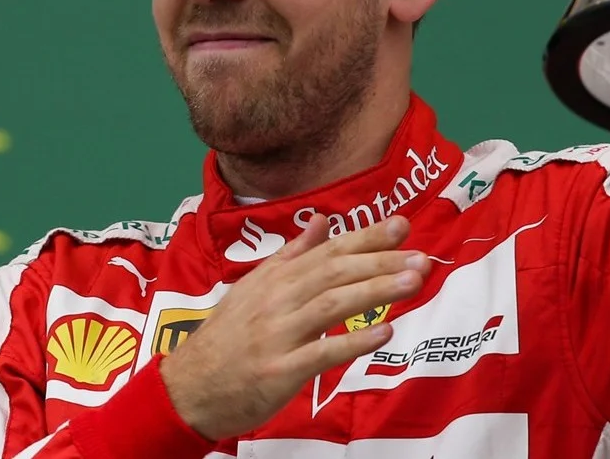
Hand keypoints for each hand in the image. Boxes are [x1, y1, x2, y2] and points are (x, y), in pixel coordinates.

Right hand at [159, 216, 424, 440]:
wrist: (189, 387)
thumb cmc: (226, 338)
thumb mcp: (253, 288)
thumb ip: (290, 256)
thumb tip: (322, 222)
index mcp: (274, 279)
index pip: (327, 251)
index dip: (366, 237)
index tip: (402, 226)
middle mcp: (277, 300)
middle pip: (335, 273)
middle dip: (381, 261)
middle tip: (421, 255)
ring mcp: (278, 334)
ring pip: (332, 305)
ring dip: (375, 291)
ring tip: (412, 283)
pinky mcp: (280, 370)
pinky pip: (321, 353)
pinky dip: (353, 341)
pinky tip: (383, 332)